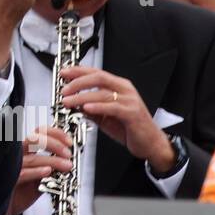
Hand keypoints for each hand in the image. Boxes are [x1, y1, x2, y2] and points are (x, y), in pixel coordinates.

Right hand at [5, 125, 71, 214]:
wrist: (4, 209)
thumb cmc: (20, 192)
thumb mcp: (40, 178)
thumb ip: (51, 168)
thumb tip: (68, 162)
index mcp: (25, 151)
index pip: (39, 133)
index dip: (56, 134)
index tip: (69, 142)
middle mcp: (17, 155)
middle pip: (34, 139)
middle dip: (54, 144)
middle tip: (67, 154)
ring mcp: (11, 166)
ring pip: (33, 158)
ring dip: (53, 161)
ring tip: (66, 166)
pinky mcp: (8, 180)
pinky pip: (22, 173)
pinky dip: (36, 171)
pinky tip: (47, 172)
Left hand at [60, 65, 175, 172]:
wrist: (151, 143)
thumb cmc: (129, 129)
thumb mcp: (105, 117)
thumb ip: (91, 109)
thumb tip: (73, 104)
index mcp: (118, 86)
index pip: (96, 72)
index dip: (78, 71)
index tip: (63, 73)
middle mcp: (125, 89)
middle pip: (98, 77)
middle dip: (78, 82)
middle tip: (63, 90)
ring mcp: (130, 100)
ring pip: (102, 93)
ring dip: (82, 96)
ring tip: (68, 101)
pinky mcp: (132, 113)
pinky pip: (112, 107)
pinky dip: (97, 106)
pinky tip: (85, 108)